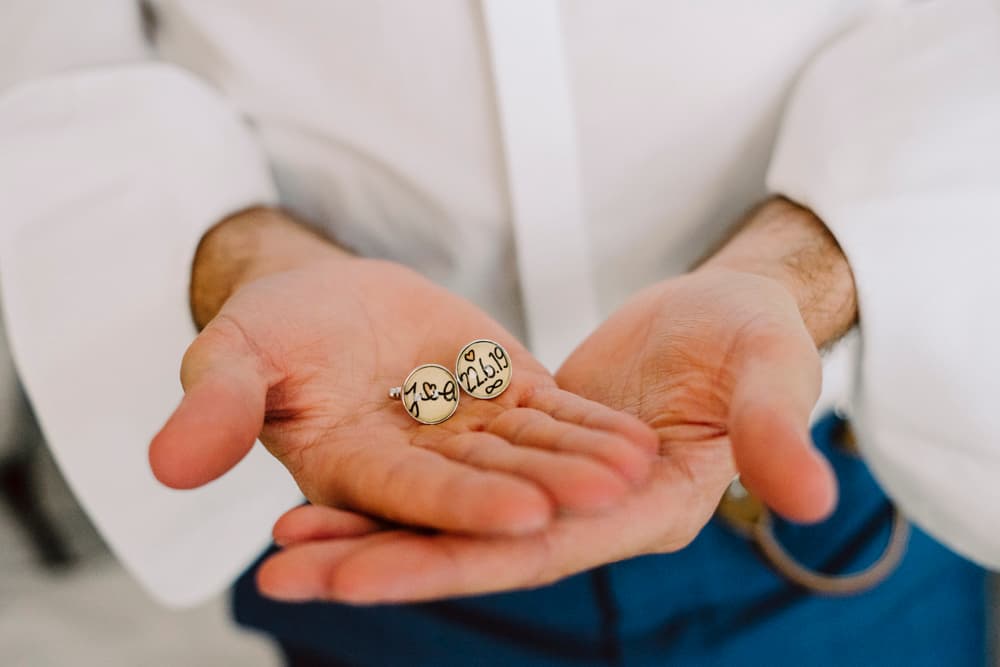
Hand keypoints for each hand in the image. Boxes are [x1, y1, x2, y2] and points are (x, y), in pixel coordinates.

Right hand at [149, 209, 656, 537]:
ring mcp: (467, 433)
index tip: (519, 513)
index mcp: (351, 467)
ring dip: (583, 462)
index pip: (407, 494)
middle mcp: (417, 464)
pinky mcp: (504, 398)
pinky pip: (552, 415)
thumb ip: (215, 404)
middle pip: (485, 483)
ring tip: (639, 467)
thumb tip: (169, 467)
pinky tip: (637, 438)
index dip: (459, 504)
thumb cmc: (273, 329)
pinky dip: (590, 425)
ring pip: (530, 452)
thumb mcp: (236, 352)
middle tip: (608, 499)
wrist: (327, 301)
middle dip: (544, 493)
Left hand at [253, 198, 854, 603]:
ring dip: (367, 532)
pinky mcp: (521, 448)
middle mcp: (585, 515)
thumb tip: (810, 495)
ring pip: (448, 516)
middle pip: (470, 546)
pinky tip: (323, 490)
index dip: (446, 563)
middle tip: (281, 575)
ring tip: (280, 543)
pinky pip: (448, 471)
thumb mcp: (771, 370)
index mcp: (641, 509)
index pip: (532, 549)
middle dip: (378, 563)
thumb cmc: (756, 339)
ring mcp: (549, 487)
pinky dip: (391, 487)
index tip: (354, 579)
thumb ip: (776, 428)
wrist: (726, 312)